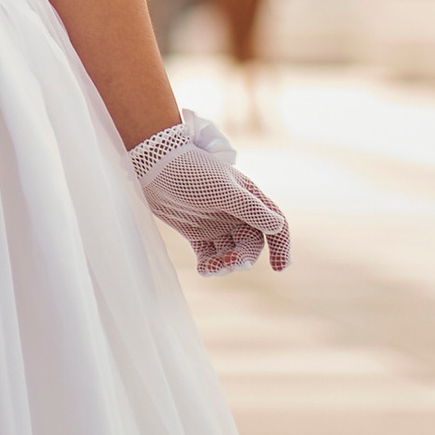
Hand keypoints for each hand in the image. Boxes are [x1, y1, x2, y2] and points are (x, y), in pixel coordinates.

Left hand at [130, 115, 289, 274]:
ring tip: (211, 268)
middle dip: (244, 258)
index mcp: (249, 198)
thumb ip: (251, 209)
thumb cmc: (192, 172)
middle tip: (230, 263)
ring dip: (225, 265)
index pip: (275, 226)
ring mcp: (216, 223)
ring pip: (230, 253)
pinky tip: (203, 269)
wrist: (153, 165)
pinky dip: (209, 265)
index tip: (280, 268)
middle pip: (250, 245)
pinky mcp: (196, 232)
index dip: (281, 246)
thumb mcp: (225, 190)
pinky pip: (209, 255)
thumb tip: (277, 226)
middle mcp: (236, 213)